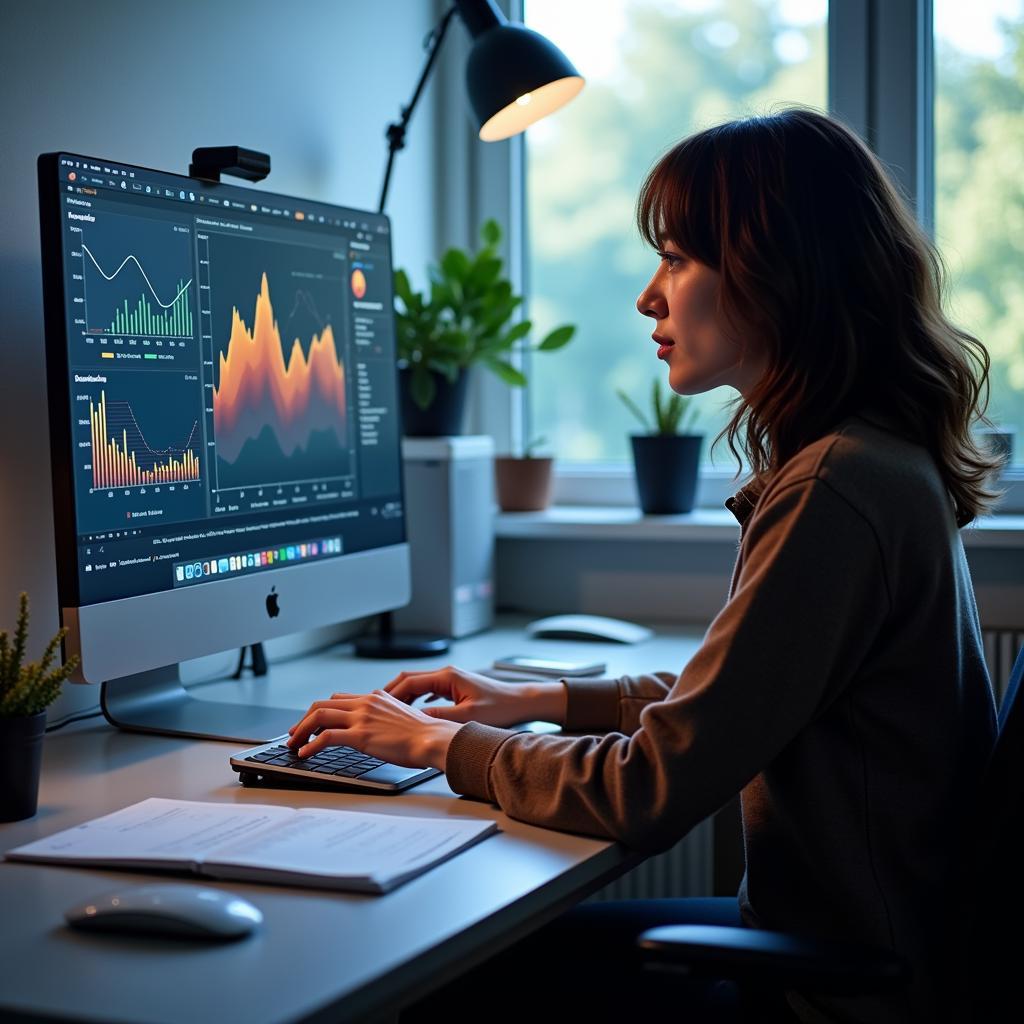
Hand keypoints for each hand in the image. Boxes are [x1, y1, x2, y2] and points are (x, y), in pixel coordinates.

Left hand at [286, 689, 462, 770]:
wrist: (433, 738)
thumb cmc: (423, 734)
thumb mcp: (401, 716)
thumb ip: (383, 717)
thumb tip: (374, 729)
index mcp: (375, 698)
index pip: (337, 699)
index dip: (319, 711)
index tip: (310, 724)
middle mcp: (365, 703)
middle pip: (322, 704)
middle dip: (303, 720)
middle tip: (294, 734)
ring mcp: (362, 717)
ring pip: (319, 716)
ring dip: (301, 731)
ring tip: (294, 745)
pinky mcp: (361, 735)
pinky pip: (327, 737)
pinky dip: (311, 745)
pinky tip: (305, 754)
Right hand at [384, 664, 558, 727]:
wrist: (522, 703)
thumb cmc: (501, 708)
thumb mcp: (468, 716)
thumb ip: (440, 717)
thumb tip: (415, 720)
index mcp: (448, 676)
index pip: (409, 682)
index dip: (391, 695)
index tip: (376, 707)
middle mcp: (447, 674)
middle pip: (409, 679)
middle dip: (391, 693)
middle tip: (374, 708)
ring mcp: (451, 679)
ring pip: (418, 684)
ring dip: (402, 696)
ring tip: (387, 712)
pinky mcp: (456, 687)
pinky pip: (428, 690)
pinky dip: (415, 698)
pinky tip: (411, 711)